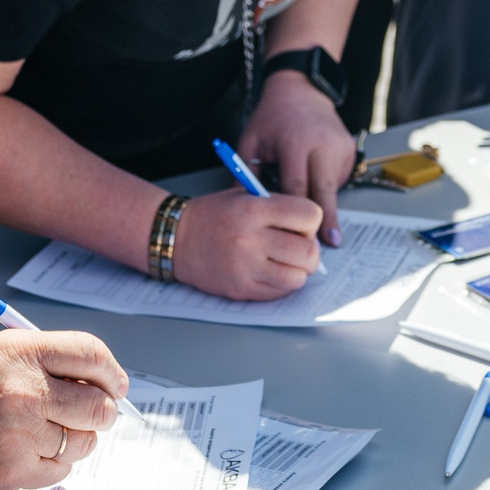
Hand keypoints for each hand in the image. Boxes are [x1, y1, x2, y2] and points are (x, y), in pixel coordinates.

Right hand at [0, 328, 125, 489]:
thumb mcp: (3, 350)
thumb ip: (51, 362)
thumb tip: (102, 383)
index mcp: (24, 353)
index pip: (92, 356)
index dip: (111, 372)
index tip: (115, 384)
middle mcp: (27, 393)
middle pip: (97, 407)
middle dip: (101, 410)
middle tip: (92, 412)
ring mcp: (21, 436)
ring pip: (82, 443)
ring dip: (76, 438)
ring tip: (50, 430)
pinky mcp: (14, 471)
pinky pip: (60, 470)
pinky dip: (54, 462)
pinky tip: (32, 449)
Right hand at [169, 190, 322, 300]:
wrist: (176, 237)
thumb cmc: (212, 216)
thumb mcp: (245, 196)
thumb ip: (279, 209)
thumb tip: (313, 231)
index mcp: (254, 209)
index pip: (310, 216)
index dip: (309, 222)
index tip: (300, 226)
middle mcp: (251, 238)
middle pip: (309, 252)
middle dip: (308, 251)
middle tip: (296, 247)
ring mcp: (245, 267)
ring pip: (298, 277)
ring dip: (296, 271)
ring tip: (282, 262)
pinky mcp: (240, 289)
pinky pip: (279, 293)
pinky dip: (281, 284)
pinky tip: (268, 272)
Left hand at [236, 72, 353, 246]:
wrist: (300, 91)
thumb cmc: (271, 119)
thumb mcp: (250, 143)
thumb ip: (246, 177)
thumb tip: (245, 213)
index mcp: (293, 143)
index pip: (297, 187)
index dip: (298, 216)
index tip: (302, 238)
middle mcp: (321, 144)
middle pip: (324, 192)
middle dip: (325, 220)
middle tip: (329, 245)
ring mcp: (339, 146)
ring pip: (333, 187)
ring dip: (322, 201)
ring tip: (309, 203)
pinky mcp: (349, 149)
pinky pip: (339, 178)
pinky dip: (327, 185)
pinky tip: (314, 174)